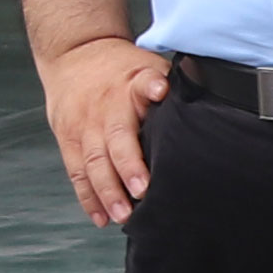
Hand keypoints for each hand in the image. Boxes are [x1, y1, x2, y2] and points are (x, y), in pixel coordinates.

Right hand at [37, 34, 173, 226]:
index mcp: (129, 87)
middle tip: (141, 192)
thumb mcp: (147, 63)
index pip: (141, 85)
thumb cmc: (121, 67)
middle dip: (127, 167)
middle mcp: (104, 109)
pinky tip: (101, 218)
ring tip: (122, 216)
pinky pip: (77, 174)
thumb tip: (204, 86)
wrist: (74, 54)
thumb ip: (170, 81)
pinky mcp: (68, 142)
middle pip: (114, 140)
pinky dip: (89, 198)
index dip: (151, 89)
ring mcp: (83, 128)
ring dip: (107, 192)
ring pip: (92, 164)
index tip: (159, 93)